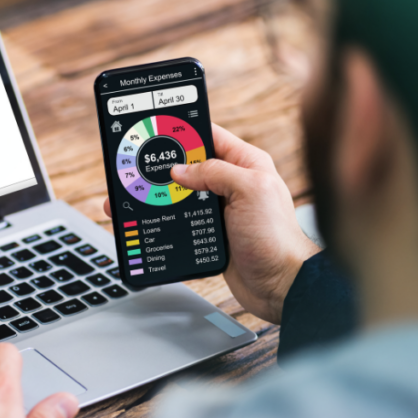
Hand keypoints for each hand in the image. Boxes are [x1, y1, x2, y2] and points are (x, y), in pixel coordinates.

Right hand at [103, 124, 318, 323]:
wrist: (279, 285)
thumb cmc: (276, 238)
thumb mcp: (250, 191)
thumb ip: (215, 172)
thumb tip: (180, 170)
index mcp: (246, 164)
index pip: (209, 136)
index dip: (184, 132)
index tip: (157, 131)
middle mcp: (232, 184)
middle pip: (190, 166)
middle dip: (164, 167)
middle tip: (138, 168)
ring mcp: (221, 210)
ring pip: (182, 195)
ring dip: (161, 196)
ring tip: (137, 198)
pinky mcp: (211, 234)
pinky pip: (182, 220)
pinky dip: (166, 220)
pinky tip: (151, 220)